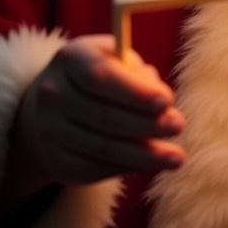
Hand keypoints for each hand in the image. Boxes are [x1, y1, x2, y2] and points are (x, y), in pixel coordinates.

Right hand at [12, 35, 184, 188]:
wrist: (50, 107)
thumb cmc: (99, 76)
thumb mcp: (116, 61)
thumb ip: (139, 75)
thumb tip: (164, 105)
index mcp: (70, 58)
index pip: (99, 76)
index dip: (134, 91)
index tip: (167, 101)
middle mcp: (52, 93)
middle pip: (104, 115)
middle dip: (147, 124)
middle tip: (179, 126)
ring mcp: (48, 129)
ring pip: (103, 148)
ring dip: (144, 155)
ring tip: (176, 157)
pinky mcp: (53, 160)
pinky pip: (94, 169)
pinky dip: (127, 167)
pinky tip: (151, 164)